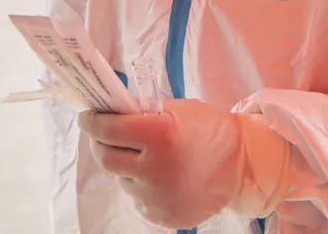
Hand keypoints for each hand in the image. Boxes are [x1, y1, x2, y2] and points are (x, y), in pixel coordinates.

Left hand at [79, 99, 290, 228]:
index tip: (87, 117)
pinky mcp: (162, 217)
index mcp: (159, 135)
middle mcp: (155, 169)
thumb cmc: (206, 129)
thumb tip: (108, 112)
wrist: (240, 167)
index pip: (108, 129)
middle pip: (106, 158)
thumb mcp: (175, 109)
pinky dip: (139, 185)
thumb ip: (140, 112)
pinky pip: (137, 199)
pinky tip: (155, 175)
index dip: (92, 122)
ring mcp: (158, 198)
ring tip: (142, 156)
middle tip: (103, 134)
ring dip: (124, 166)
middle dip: (100, 144)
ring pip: (121, 179)